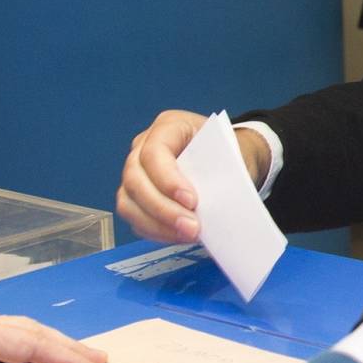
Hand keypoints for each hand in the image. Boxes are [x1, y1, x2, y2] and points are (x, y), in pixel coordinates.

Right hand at [115, 109, 270, 241]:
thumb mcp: (233, 154)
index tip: (192, 201)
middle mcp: (144, 146)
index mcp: (169, 126)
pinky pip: (135, 217)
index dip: (168, 180)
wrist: (229, 159)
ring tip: (187, 235)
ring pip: (129, 201)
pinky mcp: (136, 196)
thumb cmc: (230, 153)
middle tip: (191, 227)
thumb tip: (213, 204)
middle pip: (135, 179)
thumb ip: (220, 173)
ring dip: (157, 224)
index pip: (154, 152)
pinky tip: (178, 236)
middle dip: (162, 209)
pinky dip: (155, 231)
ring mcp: (137, 171)